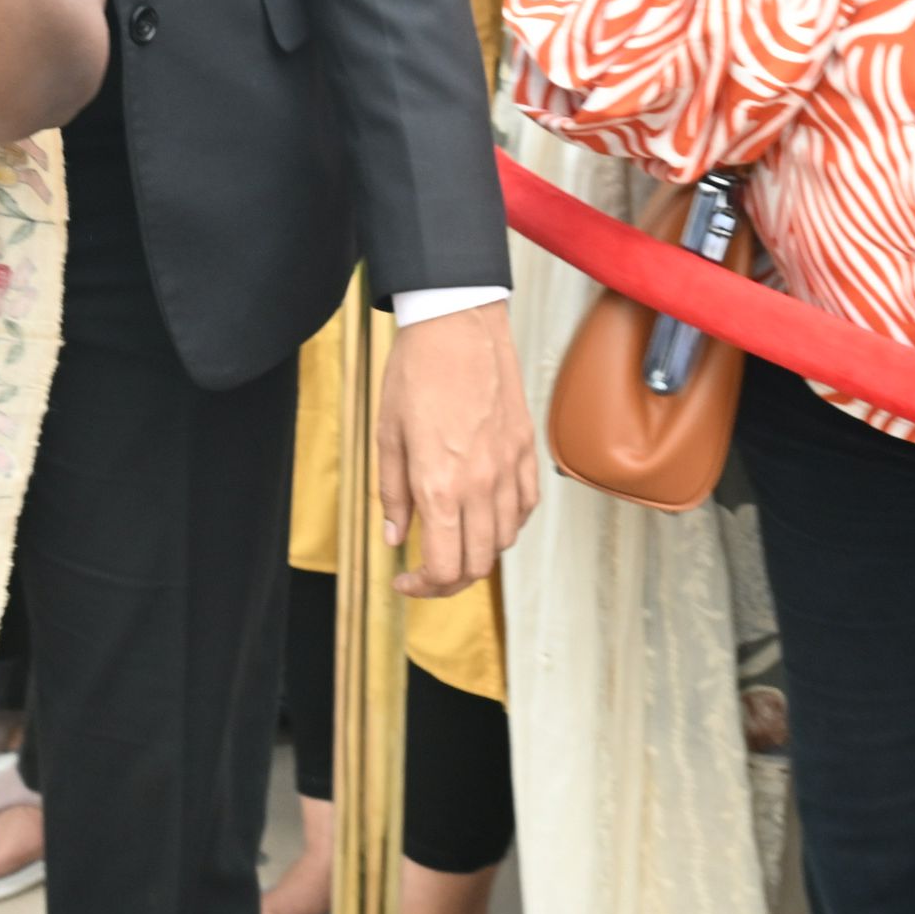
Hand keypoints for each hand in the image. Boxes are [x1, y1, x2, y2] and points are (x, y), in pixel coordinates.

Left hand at [379, 297, 539, 594]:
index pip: (445, 568)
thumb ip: (393, 495)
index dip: (423, 588)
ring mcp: (509, 468)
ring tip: (453, 541)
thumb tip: (395, 537)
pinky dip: (506, 523)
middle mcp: (481, 485)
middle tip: (426, 573)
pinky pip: (525, 507)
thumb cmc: (416, 373)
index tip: (406, 581)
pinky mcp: (526, 450)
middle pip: (477, 565)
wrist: (457, 325)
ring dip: (478, 554)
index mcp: (440, 486)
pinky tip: (484, 514)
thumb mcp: (388, 437)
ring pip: (504, 541)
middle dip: (449, 582)